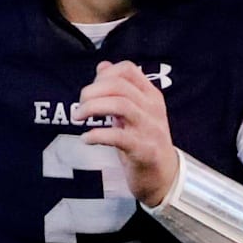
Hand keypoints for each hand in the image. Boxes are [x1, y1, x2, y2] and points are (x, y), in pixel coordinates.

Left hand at [75, 60, 179, 206]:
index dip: (104, 75)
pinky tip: (86, 139)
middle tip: (79, 106)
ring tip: (78, 117)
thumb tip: (103, 66)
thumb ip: (120, 90)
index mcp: (151, 95)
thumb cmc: (144, 141)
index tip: (91, 90)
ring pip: (120, 105)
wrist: (164, 177)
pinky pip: (119, 136)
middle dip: (92, 92)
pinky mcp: (144, 150)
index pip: (127, 69)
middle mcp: (153, 108)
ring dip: (93, 108)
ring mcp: (150, 129)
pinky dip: (98, 134)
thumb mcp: (135, 112)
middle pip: (119, 86)